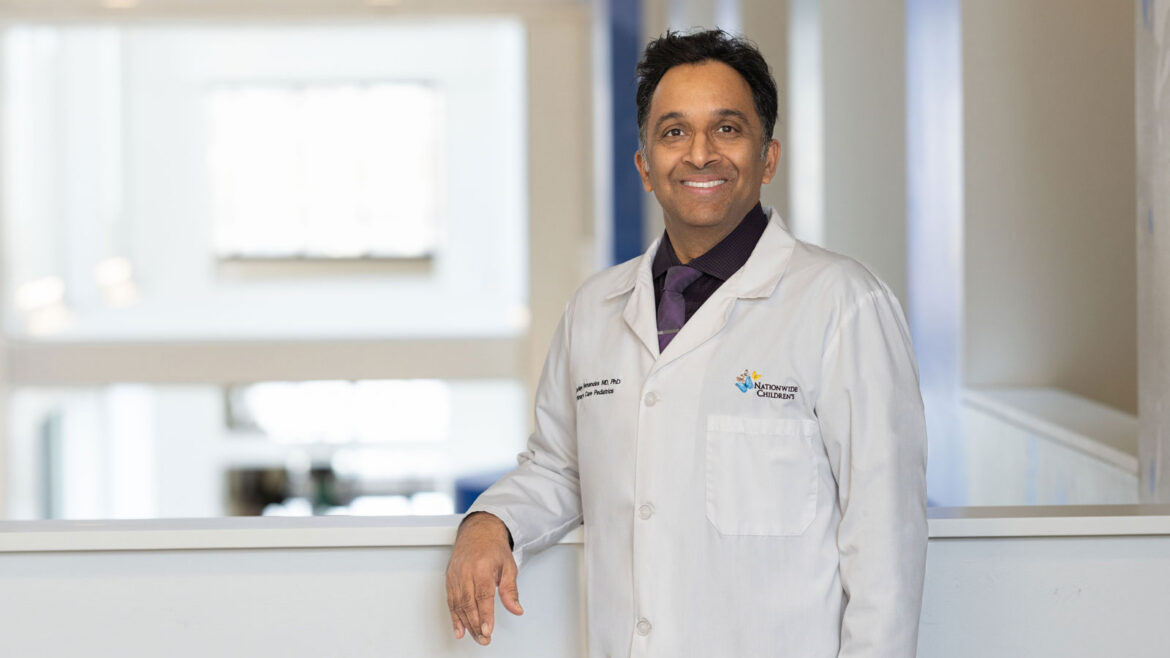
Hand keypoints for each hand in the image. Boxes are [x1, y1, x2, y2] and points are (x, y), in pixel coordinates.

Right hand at [446, 512, 523, 644]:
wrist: (477, 532)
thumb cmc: (493, 548)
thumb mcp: (509, 566)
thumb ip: (511, 590)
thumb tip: (516, 609)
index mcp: (482, 567)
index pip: (483, 596)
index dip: (485, 615)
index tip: (488, 630)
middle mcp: (466, 572)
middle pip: (469, 603)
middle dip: (476, 624)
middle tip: (484, 639)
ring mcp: (455, 576)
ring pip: (458, 605)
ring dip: (466, 624)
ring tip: (476, 637)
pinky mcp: (449, 579)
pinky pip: (450, 602)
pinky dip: (454, 617)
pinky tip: (459, 629)